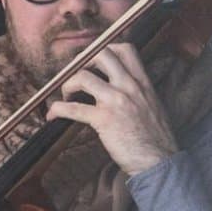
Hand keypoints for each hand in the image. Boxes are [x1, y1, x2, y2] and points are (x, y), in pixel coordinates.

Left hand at [46, 43, 178, 176]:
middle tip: (76, 73)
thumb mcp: (154, 105)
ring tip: (66, 95)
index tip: (95, 61)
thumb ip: (139, 92)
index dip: (106, 49)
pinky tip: (52, 114)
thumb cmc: (157, 138)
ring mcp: (115, 101)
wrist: (159, 161)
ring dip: (68, 84)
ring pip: (83, 77)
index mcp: (142, 82)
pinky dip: (57, 110)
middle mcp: (129, 86)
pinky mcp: (103, 120)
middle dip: (83, 60)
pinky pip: (73, 108)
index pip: (125, 50)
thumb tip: (122, 88)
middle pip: (101, 54)